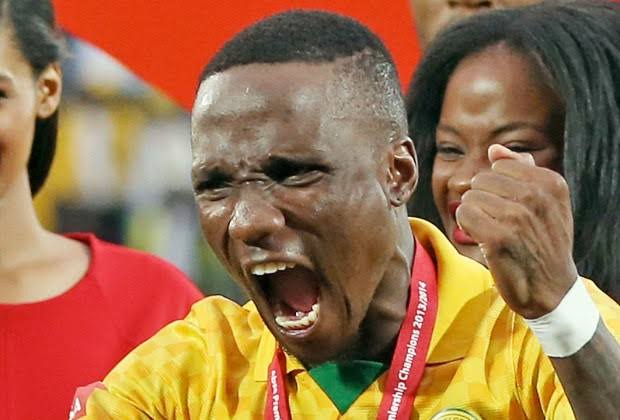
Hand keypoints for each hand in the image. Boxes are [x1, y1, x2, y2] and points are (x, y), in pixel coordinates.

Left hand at [455, 144, 577, 318]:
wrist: (551, 289)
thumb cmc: (543, 243)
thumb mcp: (546, 203)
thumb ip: (521, 171)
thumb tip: (494, 149)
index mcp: (551, 182)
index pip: (499, 166)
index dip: (496, 188)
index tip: (510, 208)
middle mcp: (537, 196)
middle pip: (481, 180)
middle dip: (483, 201)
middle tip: (499, 223)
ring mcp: (518, 216)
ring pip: (470, 197)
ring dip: (474, 215)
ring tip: (492, 232)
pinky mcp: (499, 237)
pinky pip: (464, 214)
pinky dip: (466, 227)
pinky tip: (481, 239)